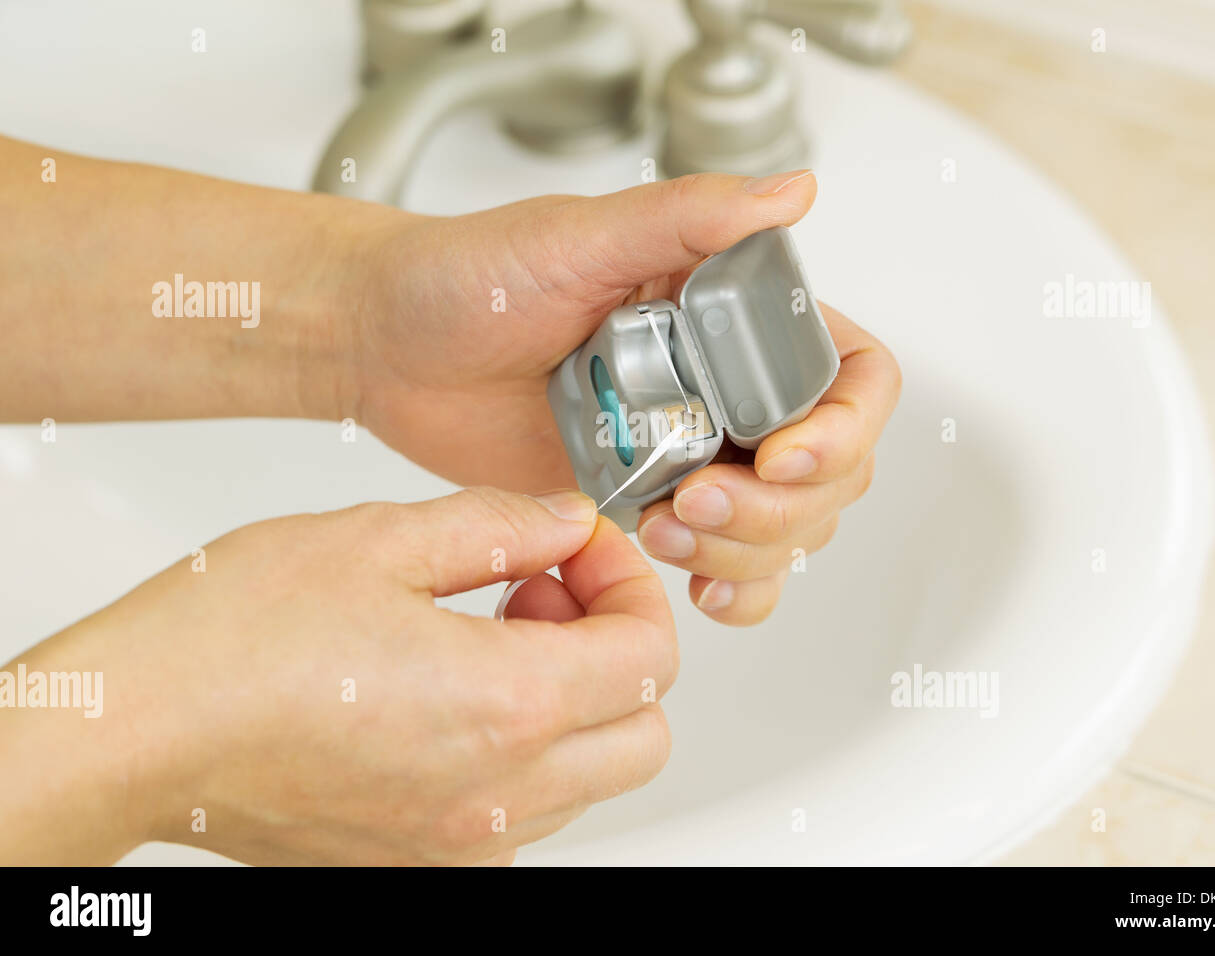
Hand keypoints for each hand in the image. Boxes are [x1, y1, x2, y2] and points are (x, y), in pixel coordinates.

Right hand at [0, 488, 675, 864]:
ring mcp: (463, 842)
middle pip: (645, 732)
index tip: (583, 548)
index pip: (652, 657)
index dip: (631, 583)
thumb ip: (501, 526)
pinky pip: (528, 813)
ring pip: (593, 779)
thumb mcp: (382, 539)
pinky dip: (529, 752)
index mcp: (505, 705)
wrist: (139, 731)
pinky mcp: (423, 860)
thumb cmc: (233, 640)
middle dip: (620, 648)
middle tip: (546, 592)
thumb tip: (566, 522)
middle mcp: (499, 795)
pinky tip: (458, 693)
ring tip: (491, 636)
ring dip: (576, 701)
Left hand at [342, 171, 901, 625]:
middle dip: (780, 505)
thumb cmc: (471, 277)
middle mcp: (728, 384)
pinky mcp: (651, 500)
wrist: (391, 347)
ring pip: (787, 526)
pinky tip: (702, 589)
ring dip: (750, 549)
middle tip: (691, 499)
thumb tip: (792, 193)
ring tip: (665, 530)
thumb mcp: (579, 238)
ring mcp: (694, 449)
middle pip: (830, 468)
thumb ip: (689, 218)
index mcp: (734, 314)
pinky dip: (738, 587)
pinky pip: (730, 561)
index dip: (842, 427)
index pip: (851, 376)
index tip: (781, 455)